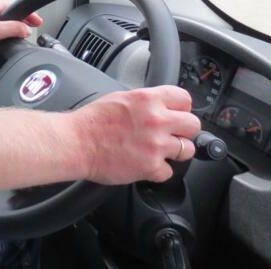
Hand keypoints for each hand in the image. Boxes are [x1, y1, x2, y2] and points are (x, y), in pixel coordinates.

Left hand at [0, 3, 41, 60]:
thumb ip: (14, 28)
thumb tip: (26, 29)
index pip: (14, 8)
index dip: (27, 14)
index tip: (37, 21)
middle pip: (10, 18)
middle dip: (21, 24)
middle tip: (32, 29)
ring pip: (3, 29)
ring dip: (11, 33)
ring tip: (21, 39)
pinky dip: (3, 41)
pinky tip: (6, 47)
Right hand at [72, 86, 201, 183]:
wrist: (76, 142)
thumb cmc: (92, 122)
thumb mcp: (120, 98)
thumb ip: (145, 102)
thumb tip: (159, 106)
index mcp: (148, 99)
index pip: (185, 100)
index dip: (182, 109)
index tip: (177, 114)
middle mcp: (156, 120)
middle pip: (193, 125)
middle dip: (184, 131)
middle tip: (171, 134)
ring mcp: (156, 144)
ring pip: (188, 150)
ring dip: (175, 152)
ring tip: (158, 151)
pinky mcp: (151, 166)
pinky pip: (169, 172)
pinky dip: (158, 171)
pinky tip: (144, 164)